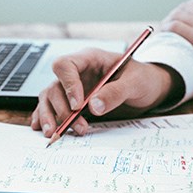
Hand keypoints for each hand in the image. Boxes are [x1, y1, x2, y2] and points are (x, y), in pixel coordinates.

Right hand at [31, 48, 182, 136]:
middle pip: (55, 86)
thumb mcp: (135, 83)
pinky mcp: (72, 102)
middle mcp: (77, 73)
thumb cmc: (143, 79)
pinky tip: (43, 129)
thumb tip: (94, 106)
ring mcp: (72, 88)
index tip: (78, 105)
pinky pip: (52, 108)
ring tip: (54, 134)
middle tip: (77, 126)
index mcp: (90, 59)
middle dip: (62, 109)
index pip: (66, 65)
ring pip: (49, 98)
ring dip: (50, 116)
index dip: (68, 85)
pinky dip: (45, 118)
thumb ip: (115, 92)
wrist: (149, 89)